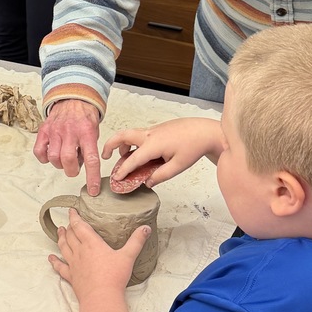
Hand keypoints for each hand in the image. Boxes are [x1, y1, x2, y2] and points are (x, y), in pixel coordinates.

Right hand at [34, 99, 101, 194]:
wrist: (73, 98)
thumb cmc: (84, 118)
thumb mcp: (94, 132)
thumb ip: (89, 149)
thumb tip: (83, 167)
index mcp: (87, 132)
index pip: (91, 159)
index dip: (92, 178)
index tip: (93, 190)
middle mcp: (70, 131)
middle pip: (68, 160)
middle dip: (72, 170)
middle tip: (74, 168)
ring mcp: (55, 130)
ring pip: (54, 158)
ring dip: (60, 164)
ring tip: (64, 158)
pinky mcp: (44, 130)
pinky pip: (39, 151)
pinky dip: (44, 158)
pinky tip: (51, 155)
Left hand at [48, 208, 151, 299]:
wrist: (101, 298)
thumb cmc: (114, 276)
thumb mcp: (128, 256)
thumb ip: (136, 241)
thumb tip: (146, 228)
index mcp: (92, 243)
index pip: (80, 226)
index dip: (74, 217)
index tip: (71, 210)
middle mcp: (80, 251)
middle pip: (70, 235)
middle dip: (68, 227)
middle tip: (67, 222)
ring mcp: (73, 264)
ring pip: (63, 247)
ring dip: (61, 238)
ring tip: (59, 231)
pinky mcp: (71, 277)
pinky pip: (60, 267)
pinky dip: (54, 261)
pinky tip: (50, 258)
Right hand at [102, 117, 224, 185]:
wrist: (206, 131)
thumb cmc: (194, 147)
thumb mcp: (177, 166)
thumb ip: (160, 176)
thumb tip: (147, 182)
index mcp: (153, 144)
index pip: (132, 159)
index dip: (122, 170)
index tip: (116, 178)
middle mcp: (150, 134)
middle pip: (123, 136)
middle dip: (110, 145)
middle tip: (105, 156)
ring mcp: (154, 129)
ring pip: (131, 133)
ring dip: (123, 144)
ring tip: (124, 157)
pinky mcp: (158, 129)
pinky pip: (140, 134)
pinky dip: (134, 142)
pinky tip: (141, 153)